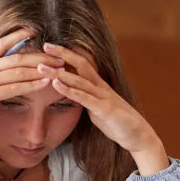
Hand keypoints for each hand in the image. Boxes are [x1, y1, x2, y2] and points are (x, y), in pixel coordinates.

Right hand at [0, 28, 63, 133]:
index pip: (0, 44)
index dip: (18, 36)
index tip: (34, 30)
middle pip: (17, 57)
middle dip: (40, 54)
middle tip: (59, 53)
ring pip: (18, 71)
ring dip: (41, 68)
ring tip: (59, 67)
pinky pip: (14, 88)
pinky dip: (31, 85)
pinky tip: (45, 83)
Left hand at [39, 43, 168, 174]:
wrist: (137, 135)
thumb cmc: (115, 121)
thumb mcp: (96, 106)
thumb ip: (84, 97)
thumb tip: (70, 91)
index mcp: (98, 84)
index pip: (81, 63)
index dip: (67, 54)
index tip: (50, 46)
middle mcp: (100, 86)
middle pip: (81, 64)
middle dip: (63, 54)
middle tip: (45, 45)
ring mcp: (103, 97)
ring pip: (79, 80)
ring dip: (59, 73)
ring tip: (42, 67)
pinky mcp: (104, 109)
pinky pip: (84, 98)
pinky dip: (70, 90)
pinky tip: (56, 84)